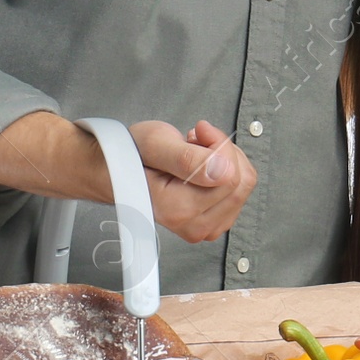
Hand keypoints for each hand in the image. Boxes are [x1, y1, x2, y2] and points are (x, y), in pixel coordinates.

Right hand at [129, 119, 256, 243]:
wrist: (117, 171)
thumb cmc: (132, 155)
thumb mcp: (155, 143)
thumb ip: (188, 158)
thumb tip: (225, 171)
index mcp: (178, 209)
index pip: (229, 175)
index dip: (219, 144)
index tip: (198, 131)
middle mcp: (193, 225)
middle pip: (241, 183)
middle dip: (224, 153)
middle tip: (196, 141)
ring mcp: (203, 227)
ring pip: (242, 188)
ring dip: (226, 162)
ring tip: (196, 154)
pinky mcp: (211, 224)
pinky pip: (237, 194)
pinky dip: (226, 173)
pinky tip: (203, 167)